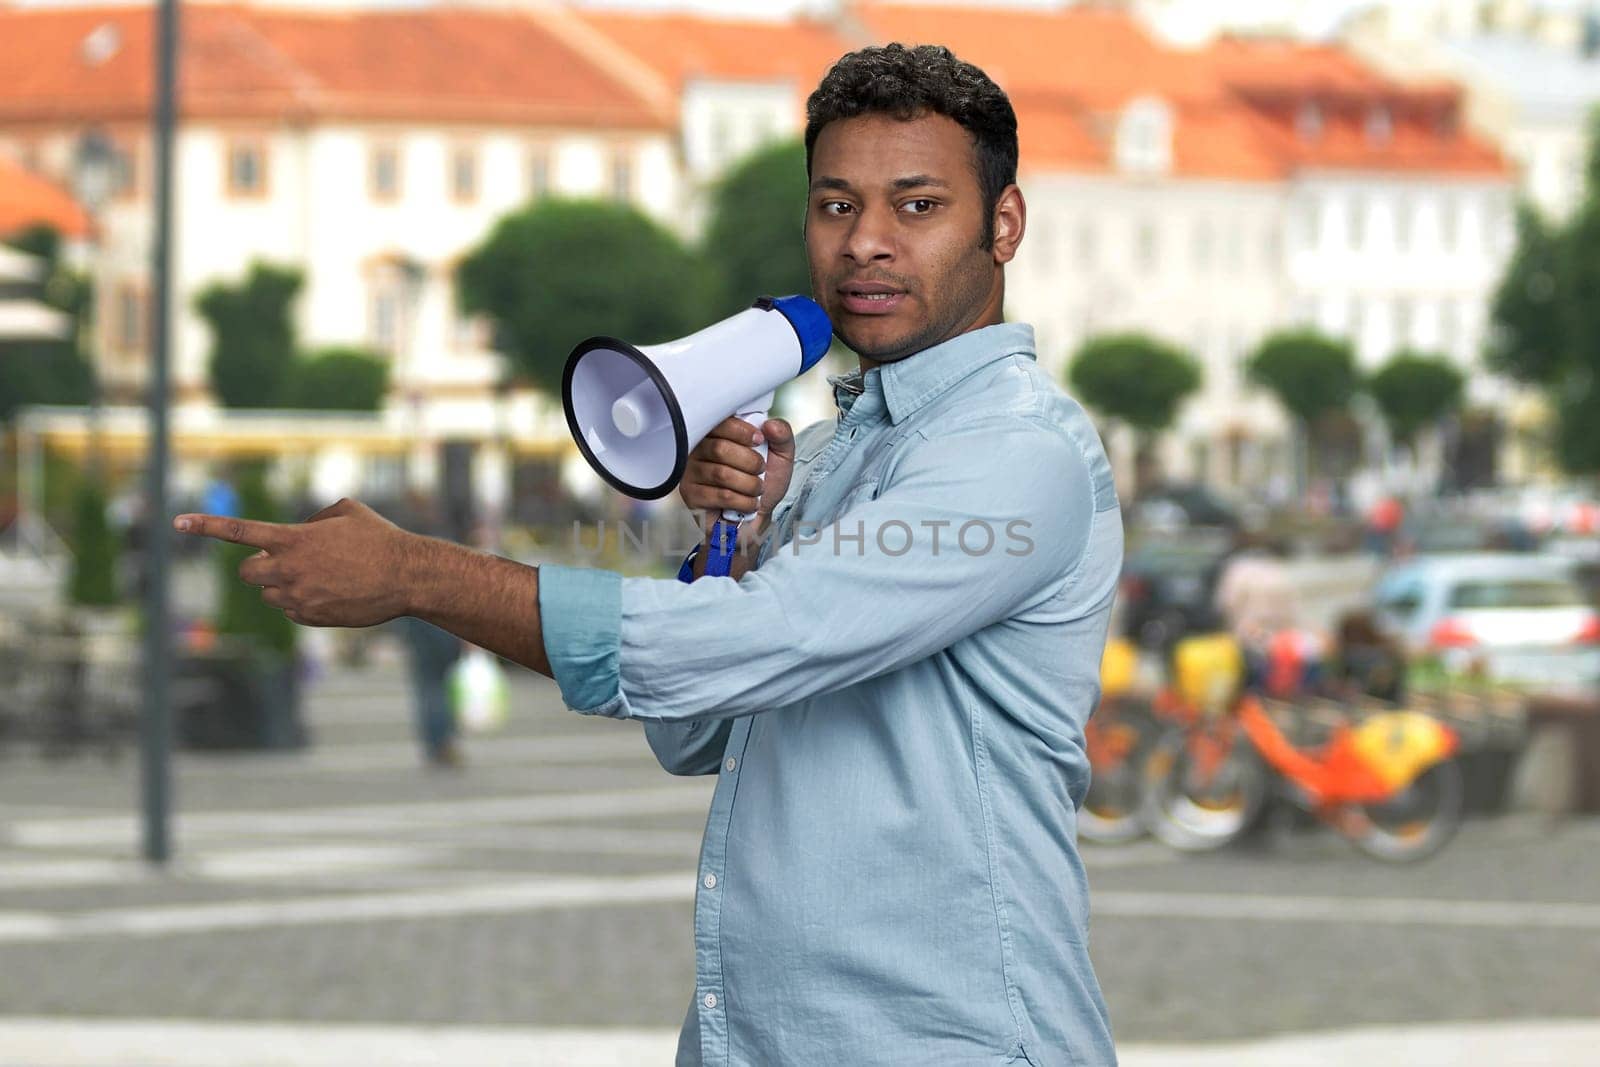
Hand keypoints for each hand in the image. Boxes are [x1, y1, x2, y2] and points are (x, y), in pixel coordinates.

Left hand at [173, 498, 418, 627]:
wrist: (406, 576)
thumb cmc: (380, 538)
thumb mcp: (346, 511)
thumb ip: (313, 518)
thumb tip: (301, 531)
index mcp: (293, 539)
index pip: (238, 532)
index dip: (205, 526)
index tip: (177, 522)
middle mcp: (288, 569)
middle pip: (247, 573)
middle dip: (257, 567)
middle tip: (280, 561)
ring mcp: (298, 597)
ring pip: (269, 594)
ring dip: (282, 584)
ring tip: (320, 575)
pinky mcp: (311, 617)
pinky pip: (290, 610)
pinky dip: (301, 601)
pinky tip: (331, 591)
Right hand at [679, 416, 795, 534]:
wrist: (757, 515)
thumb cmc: (764, 482)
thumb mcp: (781, 456)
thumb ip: (782, 435)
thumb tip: (770, 425)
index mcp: (717, 433)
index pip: (721, 423)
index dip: (743, 431)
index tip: (759, 441)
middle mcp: (698, 449)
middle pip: (720, 449)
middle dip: (750, 462)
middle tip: (760, 471)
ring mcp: (691, 472)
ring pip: (721, 474)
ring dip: (749, 485)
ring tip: (756, 489)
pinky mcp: (691, 495)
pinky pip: (720, 495)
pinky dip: (743, 501)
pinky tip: (748, 503)